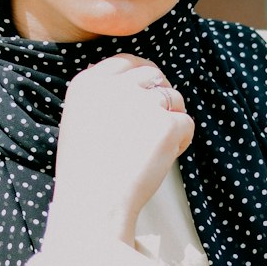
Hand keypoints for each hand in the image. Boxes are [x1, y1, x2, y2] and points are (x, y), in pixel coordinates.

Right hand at [46, 55, 194, 247]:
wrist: (94, 204)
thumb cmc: (86, 172)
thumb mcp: (79, 122)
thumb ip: (102, 98)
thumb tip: (135, 82)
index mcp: (88, 84)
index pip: (126, 62)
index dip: (143, 74)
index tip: (150, 87)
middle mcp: (115, 86)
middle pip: (153, 76)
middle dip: (161, 95)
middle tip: (156, 125)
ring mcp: (142, 102)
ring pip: (174, 98)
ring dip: (171, 119)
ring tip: (152, 150)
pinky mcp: (166, 123)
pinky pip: (186, 123)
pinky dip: (181, 142)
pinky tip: (161, 160)